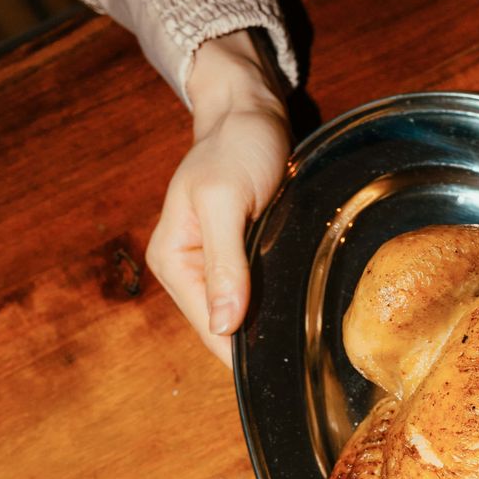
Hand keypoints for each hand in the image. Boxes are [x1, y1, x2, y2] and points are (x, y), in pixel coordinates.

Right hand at [146, 31, 290, 367]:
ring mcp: (211, 266)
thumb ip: (224, 262)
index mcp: (172, 261)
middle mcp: (186, 270)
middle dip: (258, 338)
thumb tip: (224, 326)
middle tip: (306, 351)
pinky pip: (254, 295)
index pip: (209, 330)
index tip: (285, 365)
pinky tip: (297, 309)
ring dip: (268, 322)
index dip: (244, 351)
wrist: (249, 112)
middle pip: (224, 329)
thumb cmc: (236, 147)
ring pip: (242, 315)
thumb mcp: (225, 199)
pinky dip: (273, 302)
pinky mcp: (236, 258)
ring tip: (305, 334)